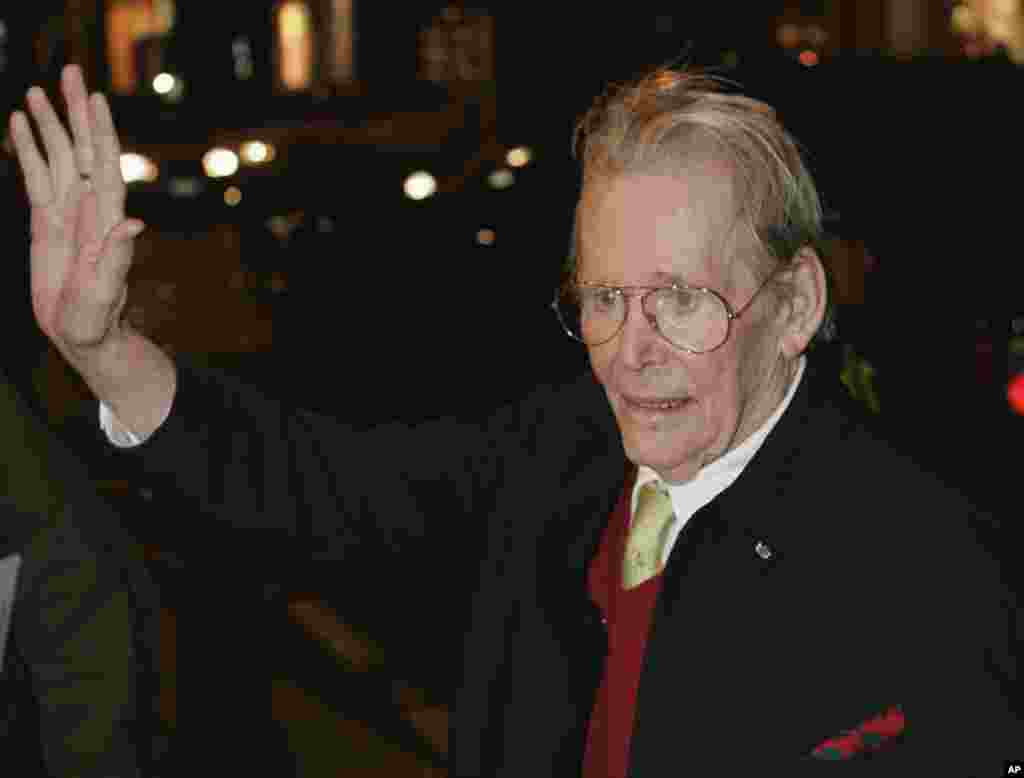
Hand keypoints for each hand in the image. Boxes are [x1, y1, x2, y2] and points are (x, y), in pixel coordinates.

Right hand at [9, 64, 143, 352]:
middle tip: (71, 72)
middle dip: (77, 113)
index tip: (97, 98)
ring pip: (59, 157)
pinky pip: (37, 177)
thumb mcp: (105, 292)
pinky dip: (29, 150)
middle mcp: (90, 209)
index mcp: (107, 220)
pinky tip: (19, 125)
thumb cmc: (98, 320)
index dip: (103, 132)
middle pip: (84, 150)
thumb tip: (133, 223)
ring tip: (36, 92)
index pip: (107, 165)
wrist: (81, 335)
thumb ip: (117, 258)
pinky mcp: (47, 221)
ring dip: (49, 125)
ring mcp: (68, 212)